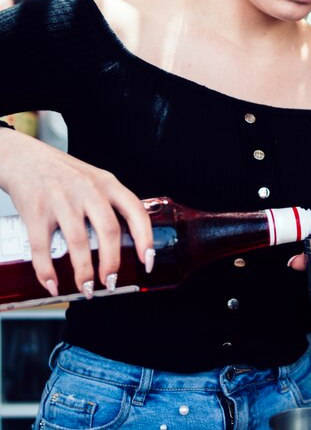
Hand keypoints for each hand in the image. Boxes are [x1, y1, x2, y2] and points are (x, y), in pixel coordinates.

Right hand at [0, 129, 153, 297]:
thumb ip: (112, 205)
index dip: (145, 238)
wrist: (25, 158)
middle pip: (108, 230)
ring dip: (84, 271)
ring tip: (87, 288)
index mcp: (108, 184)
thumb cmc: (65, 174)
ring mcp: (62, 200)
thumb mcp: (96, 181)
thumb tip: (130, 242)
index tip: (148, 261)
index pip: (135, 211)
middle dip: (112, 262)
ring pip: (78, 241)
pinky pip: (42, 246)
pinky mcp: (36, 211)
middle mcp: (88, 191)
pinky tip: (53, 283)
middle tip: (111, 282)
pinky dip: (47, 269)